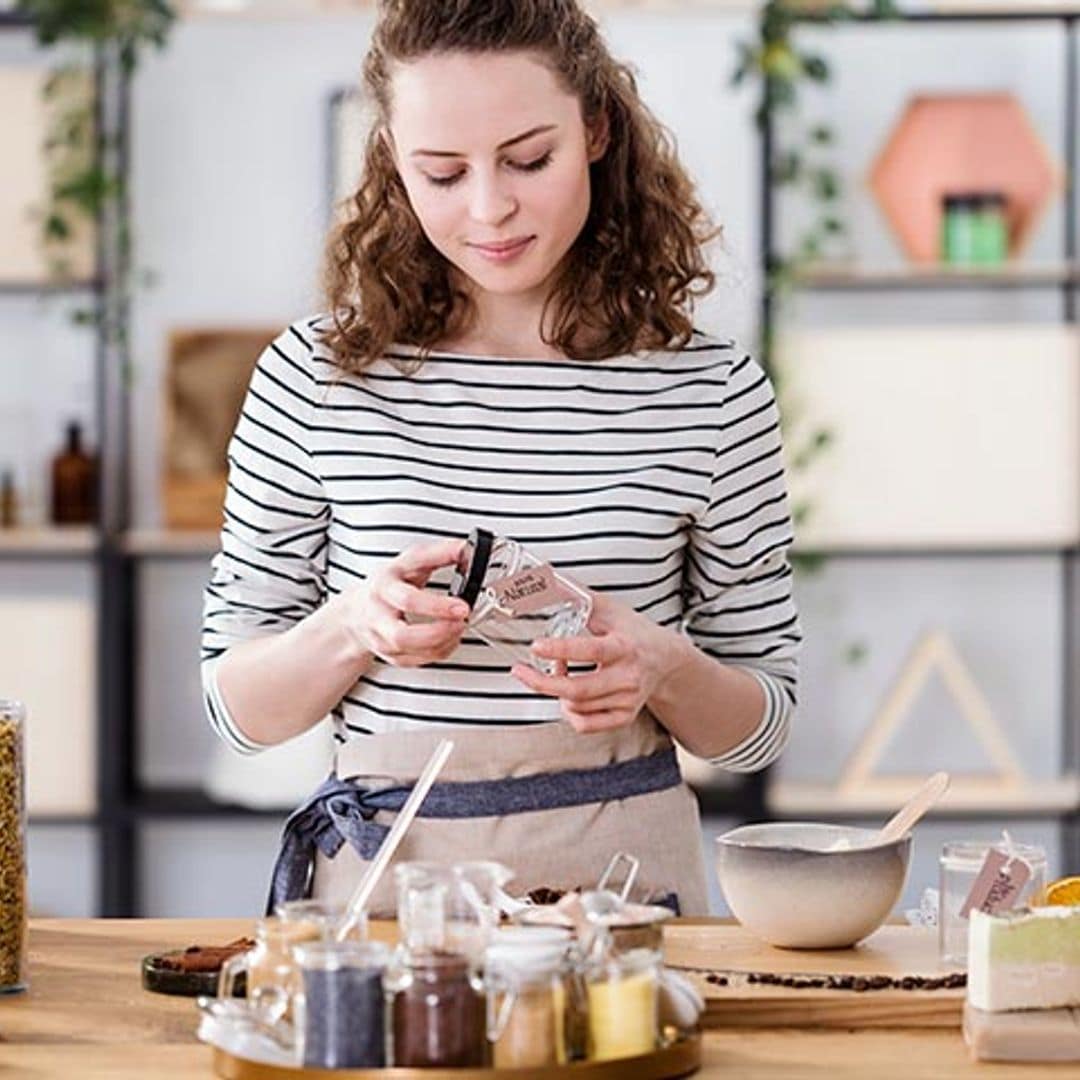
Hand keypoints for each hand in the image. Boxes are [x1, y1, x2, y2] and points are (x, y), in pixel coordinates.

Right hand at [336, 538, 469, 667]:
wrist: (358, 610)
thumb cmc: (389, 583)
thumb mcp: (411, 561)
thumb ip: (440, 554)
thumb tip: (468, 549)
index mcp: (384, 586)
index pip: (409, 600)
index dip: (438, 606)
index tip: (463, 606)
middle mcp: (378, 615)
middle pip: (403, 635)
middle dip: (439, 631)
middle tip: (462, 619)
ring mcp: (382, 638)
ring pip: (411, 652)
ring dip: (443, 642)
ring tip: (459, 626)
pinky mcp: (390, 655)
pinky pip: (418, 661)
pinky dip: (440, 651)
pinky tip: (450, 637)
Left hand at [510, 592, 681, 732]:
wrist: (666, 659)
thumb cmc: (635, 632)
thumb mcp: (612, 610)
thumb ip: (582, 598)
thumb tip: (552, 582)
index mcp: (624, 647)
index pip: (590, 651)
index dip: (560, 650)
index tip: (537, 646)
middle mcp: (628, 677)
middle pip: (578, 689)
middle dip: (542, 683)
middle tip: (521, 671)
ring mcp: (627, 700)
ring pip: (578, 707)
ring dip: (557, 691)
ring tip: (555, 672)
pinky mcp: (624, 716)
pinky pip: (586, 725)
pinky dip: (569, 713)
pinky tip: (567, 696)